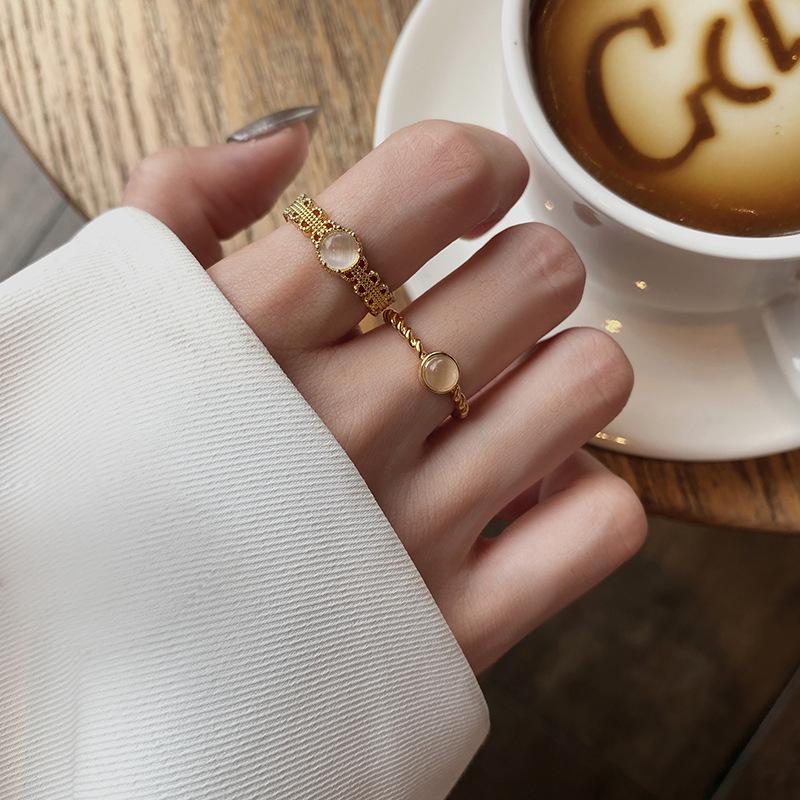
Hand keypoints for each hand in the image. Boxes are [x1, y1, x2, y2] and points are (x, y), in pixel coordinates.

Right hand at [123, 116, 645, 672]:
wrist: (102, 668)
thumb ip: (179, 204)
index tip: (474, 186)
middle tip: (486, 302)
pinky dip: (581, 495)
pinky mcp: (449, 629)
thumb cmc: (109, 479)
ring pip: (588, 385)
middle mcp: (344, 420)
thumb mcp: (108, 318)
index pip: (429, 180)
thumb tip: (286, 138)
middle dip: (522, 270)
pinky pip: (599, 526)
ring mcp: (404, 531)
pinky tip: (527, 490)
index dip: (476, 165)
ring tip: (508, 394)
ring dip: (562, 372)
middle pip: (537, 274)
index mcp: (257, 330)